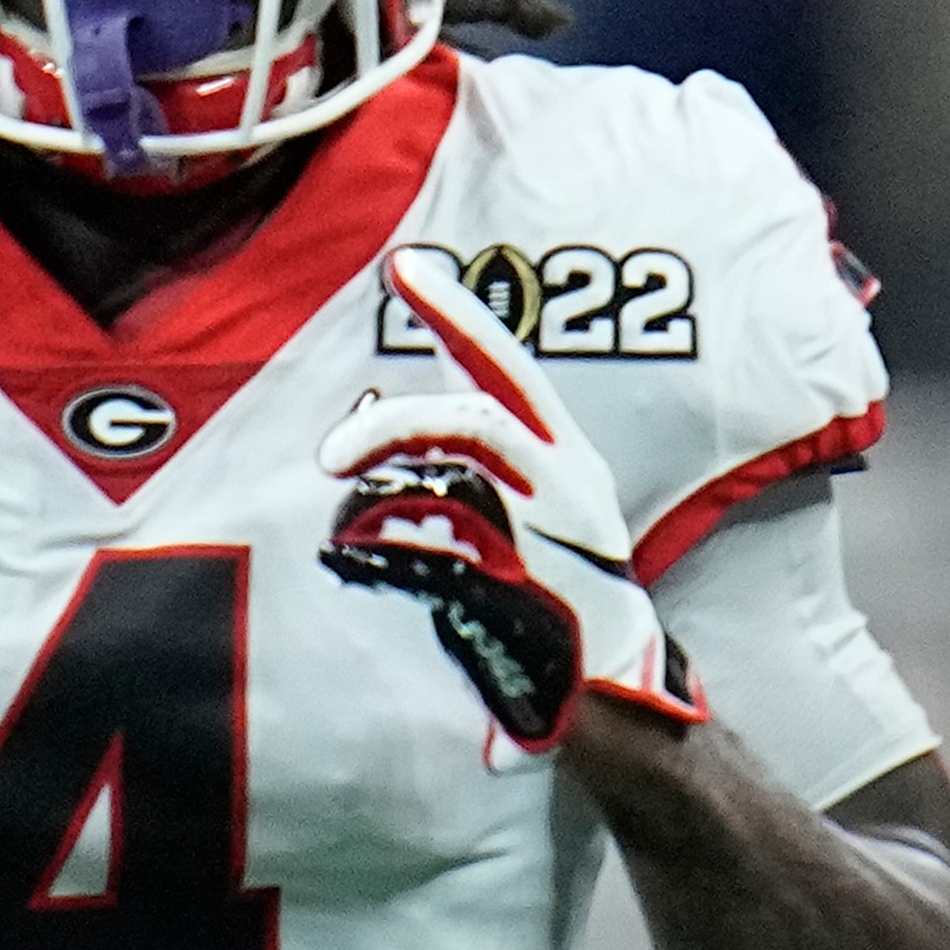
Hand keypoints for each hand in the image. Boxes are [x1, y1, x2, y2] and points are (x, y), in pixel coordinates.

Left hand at [319, 249, 702, 752]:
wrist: (618, 685)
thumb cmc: (555, 584)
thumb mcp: (523, 503)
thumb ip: (455, 455)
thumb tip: (364, 408)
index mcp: (561, 451)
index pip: (505, 363)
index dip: (456, 311)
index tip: (403, 264)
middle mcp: (563, 483)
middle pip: (479, 421)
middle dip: (400, 419)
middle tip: (331, 451)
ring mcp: (548, 540)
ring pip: (461, 488)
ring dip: (393, 481)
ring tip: (339, 490)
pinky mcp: (530, 597)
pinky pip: (448, 564)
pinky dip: (397, 555)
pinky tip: (358, 557)